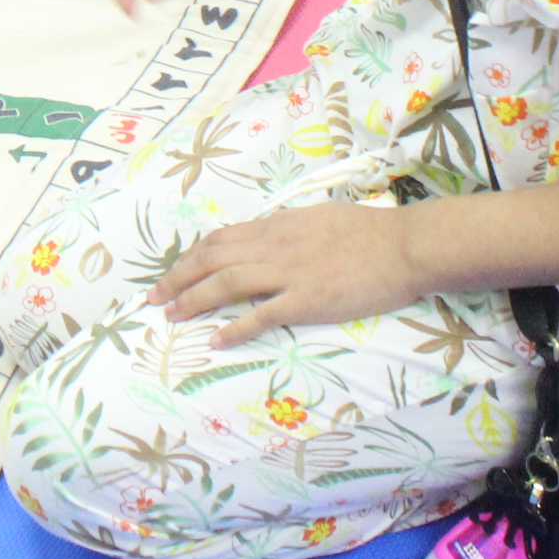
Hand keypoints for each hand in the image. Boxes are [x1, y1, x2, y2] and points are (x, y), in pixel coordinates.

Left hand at [150, 199, 424, 348]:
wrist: (404, 246)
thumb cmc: (371, 231)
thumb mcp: (320, 217)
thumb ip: (290, 229)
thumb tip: (270, 235)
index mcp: (278, 225)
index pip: (222, 239)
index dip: (192, 256)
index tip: (174, 271)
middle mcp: (275, 245)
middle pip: (213, 259)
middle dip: (178, 278)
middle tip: (154, 297)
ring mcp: (289, 272)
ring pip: (227, 283)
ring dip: (194, 300)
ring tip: (172, 316)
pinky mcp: (307, 300)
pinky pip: (262, 314)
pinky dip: (235, 328)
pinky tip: (215, 341)